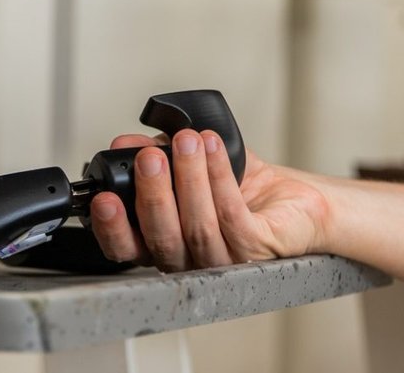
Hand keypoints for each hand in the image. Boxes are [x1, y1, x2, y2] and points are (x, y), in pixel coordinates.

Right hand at [89, 129, 332, 271]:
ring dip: (189, 180)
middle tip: (149, 157)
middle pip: (163, 239)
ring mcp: (226, 260)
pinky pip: (232, 217)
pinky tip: (213, 150)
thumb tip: (126, 143)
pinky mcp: (258, 250)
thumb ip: (158, 155)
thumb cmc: (249, 191)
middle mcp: (193, 260)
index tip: (104, 198)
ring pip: (197, 227)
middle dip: (153, 194)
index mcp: (169, 244)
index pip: (129, 249)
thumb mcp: (193, 166)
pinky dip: (219, 179)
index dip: (112, 229)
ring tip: (186, 142)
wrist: (299, 202)